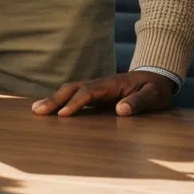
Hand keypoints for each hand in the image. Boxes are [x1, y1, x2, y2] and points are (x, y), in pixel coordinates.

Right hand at [32, 72, 173, 117]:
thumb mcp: (154, 95)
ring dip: (54, 100)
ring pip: (70, 91)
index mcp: (112, 84)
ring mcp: (97, 89)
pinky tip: (52, 110)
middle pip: (72, 88)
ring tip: (36, 110)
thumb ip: (139, 102)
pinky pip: (75, 96)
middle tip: (37, 111)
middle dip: (54, 99)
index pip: (88, 92)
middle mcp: (100, 84)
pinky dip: (61, 102)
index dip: (75, 103)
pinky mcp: (97, 95)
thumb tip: (121, 109)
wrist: (157, 78)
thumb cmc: (156, 89)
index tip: (63, 115)